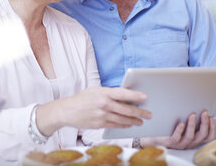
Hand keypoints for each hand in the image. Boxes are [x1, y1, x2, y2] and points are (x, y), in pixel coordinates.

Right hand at [37, 86, 151, 135]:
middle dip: (139, 112)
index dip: (135, 96)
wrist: (67, 111)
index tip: (145, 97)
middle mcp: (103, 104)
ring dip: (134, 121)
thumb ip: (109, 93)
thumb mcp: (95, 90)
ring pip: (122, 120)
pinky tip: (129, 125)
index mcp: (103, 93)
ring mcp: (101, 115)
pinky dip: (124, 125)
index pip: (122, 94)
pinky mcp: (99, 124)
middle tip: (149, 114)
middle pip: (126, 109)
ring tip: (141, 121)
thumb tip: (126, 96)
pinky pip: (115, 125)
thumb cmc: (82, 99)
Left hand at [140, 111, 215, 149]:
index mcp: (194, 138)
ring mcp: (180, 143)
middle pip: (202, 136)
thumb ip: (190, 118)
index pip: (208, 136)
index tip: (212, 117)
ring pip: (191, 137)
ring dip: (193, 125)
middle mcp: (189, 142)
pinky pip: (176, 138)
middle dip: (205, 124)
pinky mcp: (170, 142)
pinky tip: (181, 123)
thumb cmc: (168, 128)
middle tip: (204, 113)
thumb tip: (197, 104)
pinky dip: (180, 130)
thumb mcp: (182, 123)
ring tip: (192, 115)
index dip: (212, 128)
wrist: (153, 136)